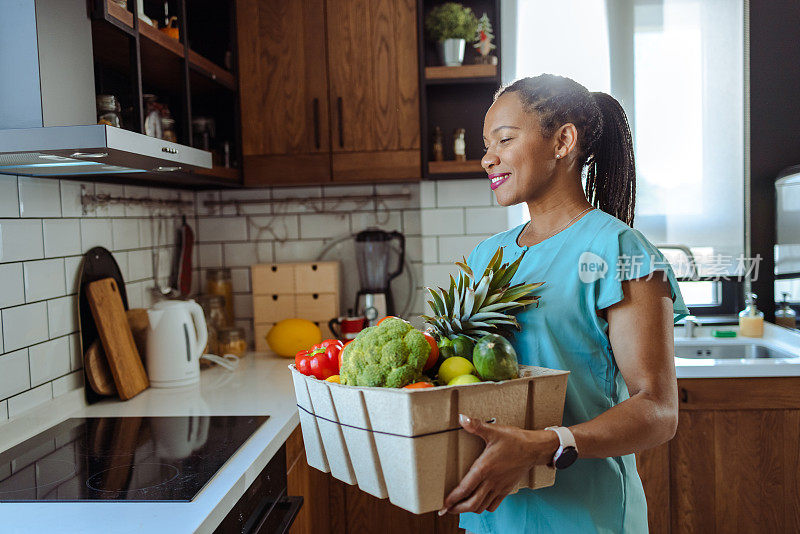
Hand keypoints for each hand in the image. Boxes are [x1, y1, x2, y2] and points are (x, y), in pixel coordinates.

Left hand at [439, 414, 558, 515]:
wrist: (534, 448)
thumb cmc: (514, 440)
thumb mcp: (493, 430)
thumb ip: (475, 425)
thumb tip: (461, 418)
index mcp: (484, 468)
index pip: (465, 488)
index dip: (453, 498)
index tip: (444, 503)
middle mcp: (491, 481)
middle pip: (472, 503)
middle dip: (458, 509)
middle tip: (447, 509)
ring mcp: (499, 487)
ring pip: (482, 506)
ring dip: (470, 509)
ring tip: (460, 507)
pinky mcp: (506, 489)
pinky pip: (494, 505)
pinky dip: (484, 507)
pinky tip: (479, 502)